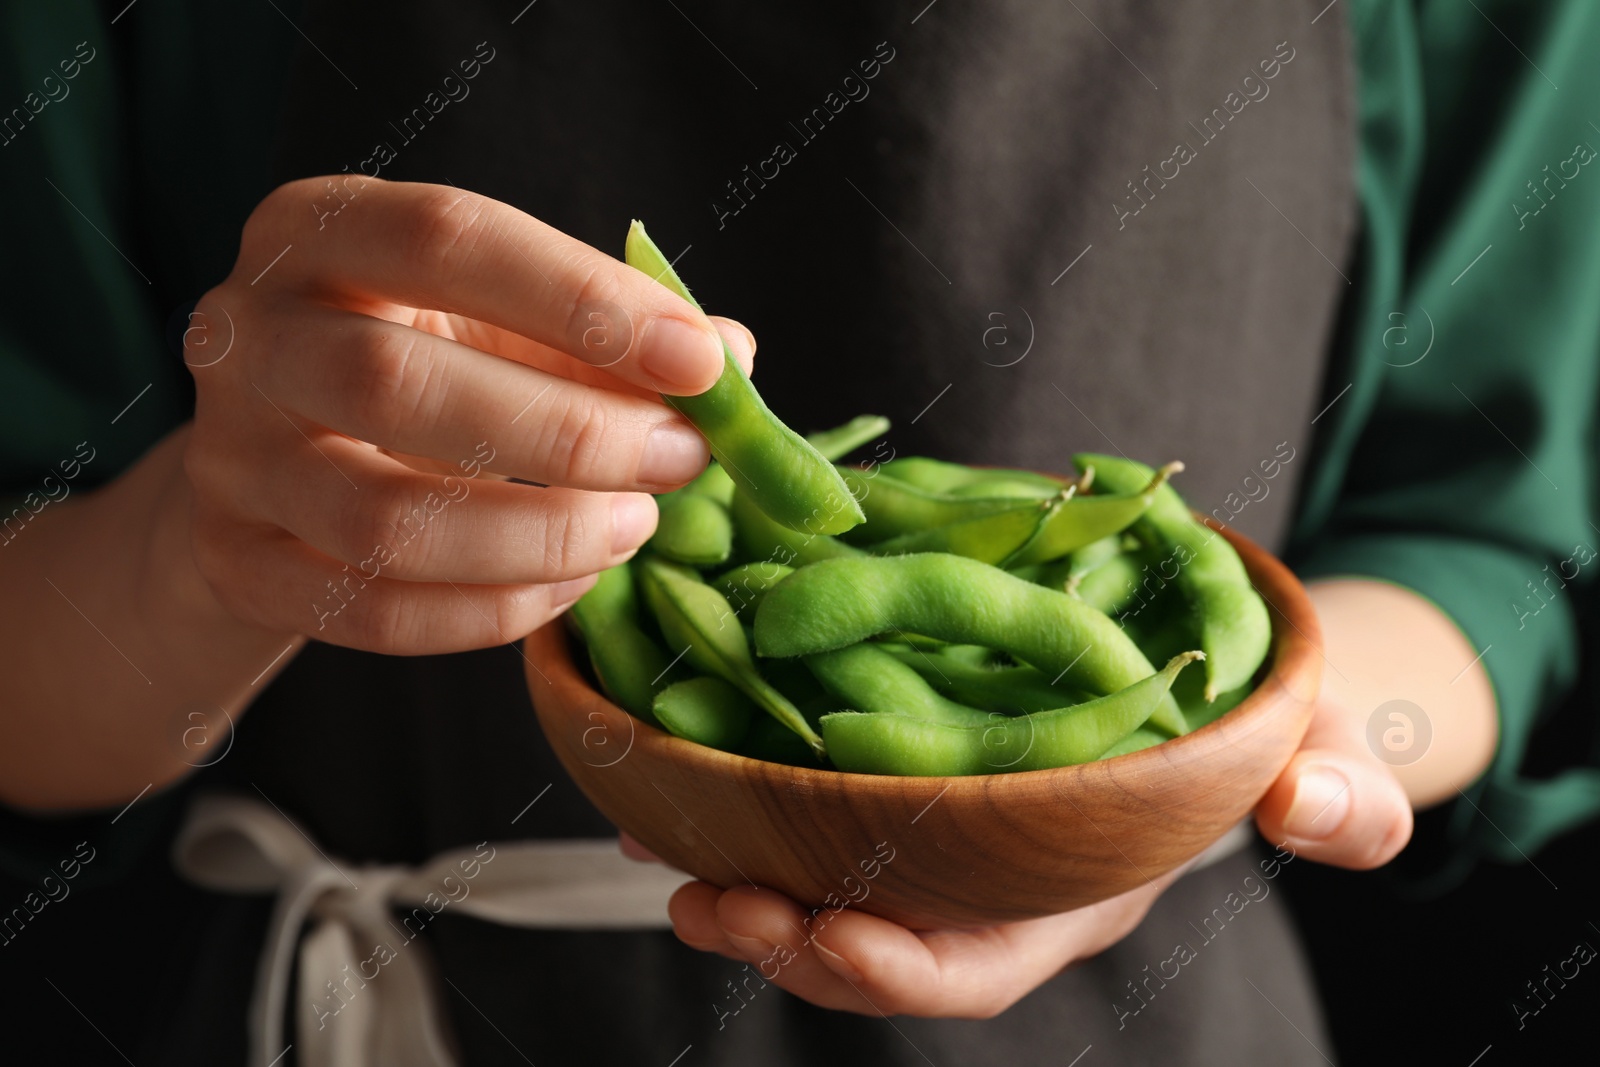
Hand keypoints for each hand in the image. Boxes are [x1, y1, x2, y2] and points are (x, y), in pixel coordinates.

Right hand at [184, 176, 753, 652]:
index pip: (448, 238)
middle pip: (396, 381)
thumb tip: (734, 361)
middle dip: (570, 432)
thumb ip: (602, 336)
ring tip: (634, 527)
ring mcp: (228, 458)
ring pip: (384, 518)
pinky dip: (495, 609)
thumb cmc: (413, 361)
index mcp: (314, 232)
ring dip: (540, 533)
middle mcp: (247, 334)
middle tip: (680, 460)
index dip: (584, 300)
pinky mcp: (238, 564)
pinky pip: (374, 612)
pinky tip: (571, 583)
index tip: (700, 362)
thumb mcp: (496, 319)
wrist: (270, 461)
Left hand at [634, 580, 1494, 1017]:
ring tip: (655, 833)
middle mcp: (976, 873)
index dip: (902, 970)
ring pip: (809, 870)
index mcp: (1061, 893)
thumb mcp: (1300, 746)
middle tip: (706, 899)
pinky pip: (789, 790)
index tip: (830, 939)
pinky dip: (723, 788)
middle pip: (865, 936)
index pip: (973, 966)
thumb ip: (1329, 792)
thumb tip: (1329, 811)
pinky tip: (661, 757)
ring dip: (729, 863)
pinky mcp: (880, 758)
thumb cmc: (1245, 722)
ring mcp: (921, 823)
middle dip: (784, 936)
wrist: (1189, 663)